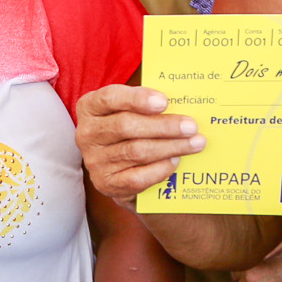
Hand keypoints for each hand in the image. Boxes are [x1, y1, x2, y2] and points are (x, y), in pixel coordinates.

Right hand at [76, 86, 204, 205]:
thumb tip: (181, 104)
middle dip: (163, 126)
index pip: (110, 98)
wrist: (120, 167)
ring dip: (170, 147)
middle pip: (126, 126)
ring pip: (136, 151)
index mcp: (90, 107)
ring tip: (194, 143)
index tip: (164, 102)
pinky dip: (160, 169)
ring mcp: (95, 161)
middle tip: (191, 126)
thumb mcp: (130, 111)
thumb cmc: (131, 130)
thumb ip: (147, 104)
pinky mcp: (106, 183)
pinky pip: (137, 177)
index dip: (137, 99)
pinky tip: (176, 161)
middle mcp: (87, 134)